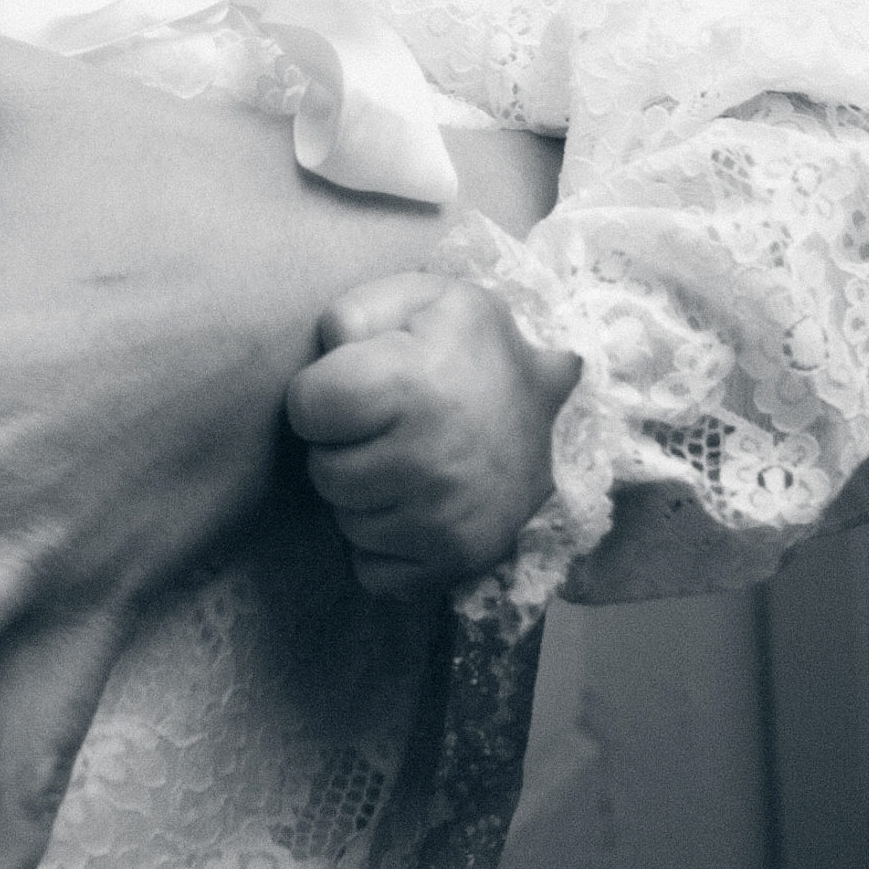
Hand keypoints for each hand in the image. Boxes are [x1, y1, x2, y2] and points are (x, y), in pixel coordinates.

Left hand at [285, 272, 581, 596]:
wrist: (562, 415)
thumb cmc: (473, 350)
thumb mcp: (425, 297)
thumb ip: (357, 310)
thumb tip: (326, 353)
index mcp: (414, 384)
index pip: (306, 407)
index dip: (320, 391)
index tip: (351, 385)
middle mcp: (430, 460)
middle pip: (322, 470)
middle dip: (341, 445)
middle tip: (381, 425)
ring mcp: (445, 521)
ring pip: (344, 522)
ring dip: (362, 495)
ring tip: (403, 460)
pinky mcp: (456, 563)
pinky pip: (372, 571)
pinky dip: (383, 545)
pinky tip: (414, 505)